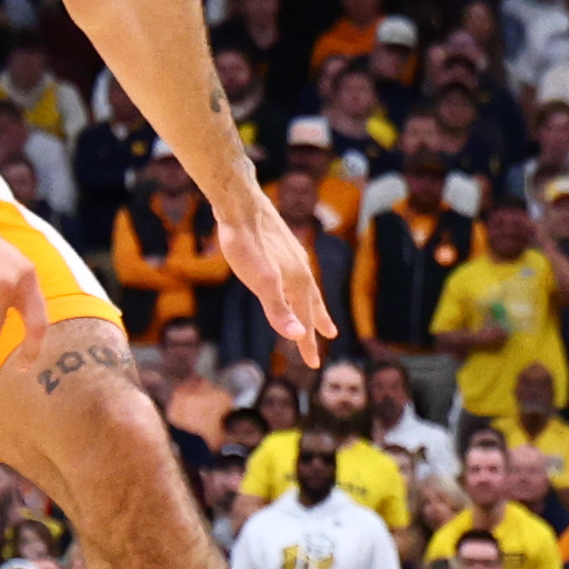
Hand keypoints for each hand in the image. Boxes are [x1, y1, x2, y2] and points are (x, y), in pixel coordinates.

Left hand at [215, 181, 330, 359]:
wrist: (239, 203)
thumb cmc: (246, 243)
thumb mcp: (260, 281)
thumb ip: (278, 309)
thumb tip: (298, 336)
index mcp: (298, 281)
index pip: (305, 322)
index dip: (308, 344)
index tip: (313, 366)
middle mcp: (301, 269)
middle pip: (311, 303)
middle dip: (317, 322)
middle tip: (330, 336)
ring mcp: (293, 256)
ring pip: (304, 286)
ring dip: (310, 302)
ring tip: (313, 310)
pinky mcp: (282, 245)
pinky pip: (295, 273)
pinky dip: (297, 285)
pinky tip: (289, 279)